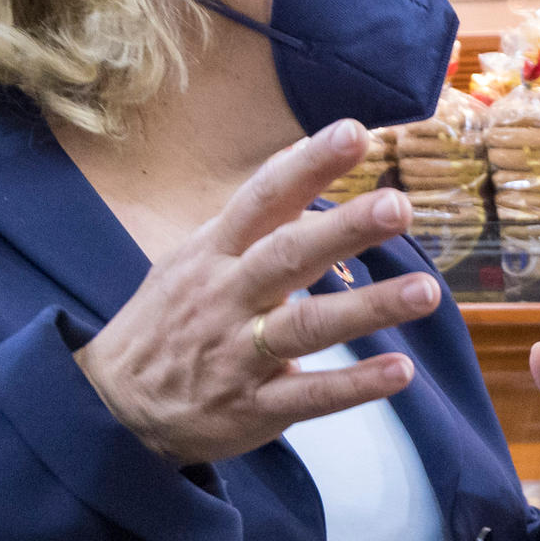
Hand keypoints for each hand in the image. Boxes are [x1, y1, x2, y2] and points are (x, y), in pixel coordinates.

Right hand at [75, 124, 438, 465]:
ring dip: (369, 309)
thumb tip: (299, 160)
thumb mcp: (192, 260)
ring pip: (308, 327)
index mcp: (213, 254)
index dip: (307, 165)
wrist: (113, 406)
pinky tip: (401, 371)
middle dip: (344, 229)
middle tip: (399, 204)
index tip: (354, 133)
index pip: (263, 198)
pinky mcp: (253, 408)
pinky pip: (310, 395)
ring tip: (425, 292)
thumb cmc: (169, 321)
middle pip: (288, 256)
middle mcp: (227, 297)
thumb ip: (250, 221)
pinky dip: (355, 385)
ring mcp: (239, 354)